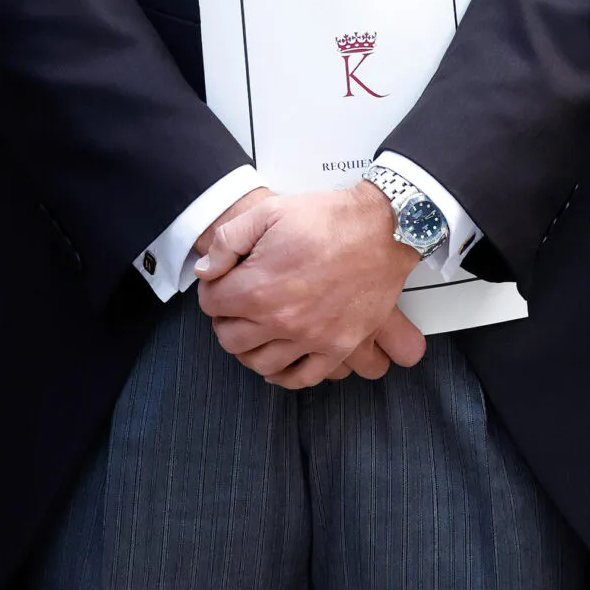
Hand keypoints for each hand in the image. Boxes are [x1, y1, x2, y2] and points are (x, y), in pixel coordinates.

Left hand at [196, 181, 425, 388]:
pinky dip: (284, 375)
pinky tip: (278, 363)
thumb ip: (227, 242)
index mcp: (259, 288)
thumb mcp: (266, 213)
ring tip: (253, 331)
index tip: (221, 283)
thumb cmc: (327, 219)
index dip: (212, 290)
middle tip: (234, 306)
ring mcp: (313, 338)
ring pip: (260, 363)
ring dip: (249, 348)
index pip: (211, 304)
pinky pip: (304, 377)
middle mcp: (283, 320)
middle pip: (230, 339)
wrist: (382, 230)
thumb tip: (206, 270)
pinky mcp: (340, 346)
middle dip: (225, 320)